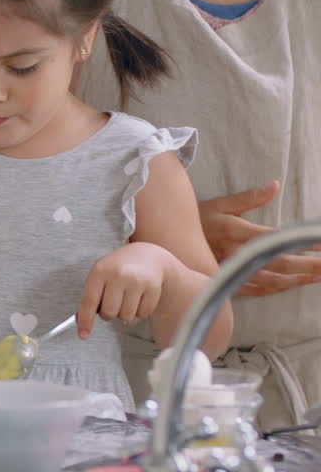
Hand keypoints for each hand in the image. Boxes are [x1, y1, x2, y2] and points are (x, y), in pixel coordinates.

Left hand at [77, 242, 174, 338]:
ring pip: (126, 316)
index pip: (89, 301)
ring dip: (124, 314)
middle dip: (108, 314)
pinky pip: (143, 315)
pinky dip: (138, 313)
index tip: (83, 335)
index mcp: (100, 271)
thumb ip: (91, 296)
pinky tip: (138, 299)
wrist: (147, 254)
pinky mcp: (153, 288)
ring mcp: (137, 281)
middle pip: (109, 313)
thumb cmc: (118, 268)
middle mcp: (119, 275)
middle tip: (111, 304)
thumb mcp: (100, 274)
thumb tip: (82, 321)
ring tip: (125, 299)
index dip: (85, 320)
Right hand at [199, 181, 320, 295]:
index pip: (276, 238)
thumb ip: (250, 197)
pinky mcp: (228, 281)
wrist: (168, 242)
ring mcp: (232, 270)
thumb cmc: (196, 220)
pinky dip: (279, 288)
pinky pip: (258, 289)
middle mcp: (236, 254)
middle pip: (280, 262)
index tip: (320, 241)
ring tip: (319, 276)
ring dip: (299, 279)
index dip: (300, 242)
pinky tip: (295, 284)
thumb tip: (275, 185)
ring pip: (273, 280)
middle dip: (308, 265)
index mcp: (236, 232)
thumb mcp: (220, 204)